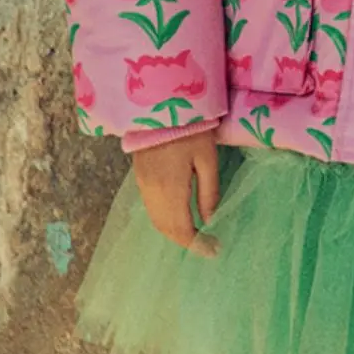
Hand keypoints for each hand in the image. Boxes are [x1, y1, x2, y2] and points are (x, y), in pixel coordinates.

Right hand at [130, 131, 219, 255]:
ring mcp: (142, 184)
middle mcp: (152, 192)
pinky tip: (179, 218)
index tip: (213, 250)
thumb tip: (211, 220)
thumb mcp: (208, 159)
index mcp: (170, 189)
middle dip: (185, 241)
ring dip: (174, 232)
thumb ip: (209, 192)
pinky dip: (165, 220)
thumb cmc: (191, 129)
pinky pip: (151, 208)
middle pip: (165, 228)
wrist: (158, 104)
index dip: (196, 244)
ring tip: (196, 235)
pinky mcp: (139, 177)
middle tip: (207, 246)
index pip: (181, 228)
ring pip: (156, 220)